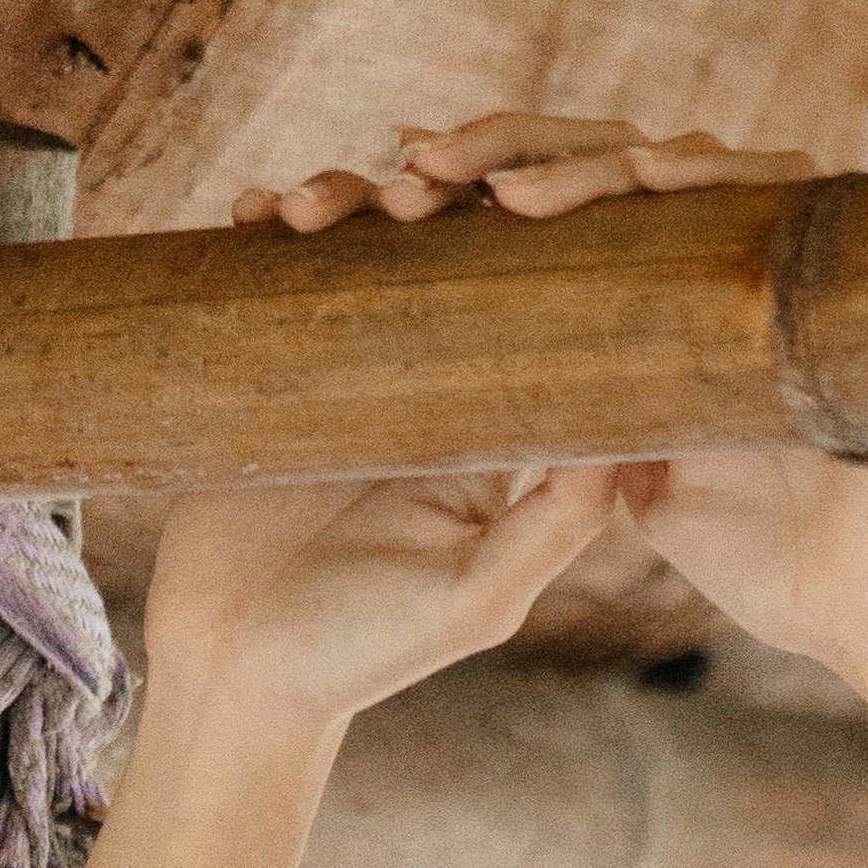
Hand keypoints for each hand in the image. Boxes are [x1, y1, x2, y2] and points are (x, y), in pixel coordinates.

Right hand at [174, 113, 867, 712]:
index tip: (519, 193)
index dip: (536, 222)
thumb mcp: (477, 598)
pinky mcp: (271, 364)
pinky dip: (266, 229)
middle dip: (435, 189)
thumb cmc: (362, 654)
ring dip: (345, 196)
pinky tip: (254, 213)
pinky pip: (277, 271)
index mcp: (497, 422)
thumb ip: (557, 521)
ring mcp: (348, 363)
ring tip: (318, 208)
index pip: (535, 293)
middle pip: (451, 240)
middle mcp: (430, 379)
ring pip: (363, 239)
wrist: (234, 678)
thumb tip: (634, 422)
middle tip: (409, 191)